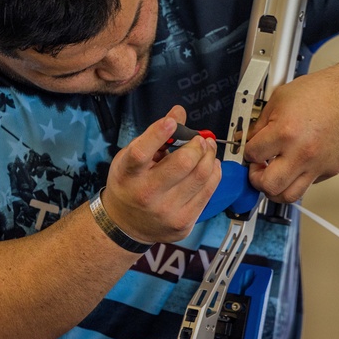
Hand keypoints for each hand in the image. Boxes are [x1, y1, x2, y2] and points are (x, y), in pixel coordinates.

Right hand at [103, 105, 221, 242]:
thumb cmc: (129, 185)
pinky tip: (210, 166)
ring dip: (210, 156)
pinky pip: (208, 191)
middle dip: (198, 144)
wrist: (126, 226)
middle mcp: (146, 194)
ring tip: (207, 149)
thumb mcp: (130, 158)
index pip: (141, 153)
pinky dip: (213, 173)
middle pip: (182, 163)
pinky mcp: (183, 222)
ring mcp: (166, 211)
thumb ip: (153, 136)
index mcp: (128, 175)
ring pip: (201, 176)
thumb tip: (178, 113)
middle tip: (200, 139)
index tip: (172, 122)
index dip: (158, 134)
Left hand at [243, 65, 338, 202]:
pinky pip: (308, 184)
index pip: (252, 155)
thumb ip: (260, 123)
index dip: (247, 153)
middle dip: (256, 180)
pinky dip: (298, 177)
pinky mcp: (331, 170)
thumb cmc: (322, 91)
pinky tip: (298, 163)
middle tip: (258, 170)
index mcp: (285, 132)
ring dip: (276, 189)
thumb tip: (248, 140)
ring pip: (288, 196)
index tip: (251, 151)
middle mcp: (302, 153)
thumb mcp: (280, 98)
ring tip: (274, 175)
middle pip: (268, 186)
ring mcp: (318, 165)